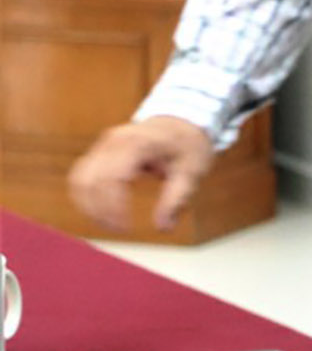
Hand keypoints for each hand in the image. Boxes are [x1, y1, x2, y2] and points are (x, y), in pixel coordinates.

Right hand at [68, 115, 214, 231]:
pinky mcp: (99, 150)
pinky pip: (82, 175)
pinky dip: (86, 195)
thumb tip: (163, 228)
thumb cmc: (188, 146)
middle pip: (91, 180)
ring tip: (109, 224)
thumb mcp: (192, 173)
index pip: (113, 178)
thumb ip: (176, 200)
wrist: (181, 121)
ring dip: (88, 205)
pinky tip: (101, 212)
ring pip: (80, 178)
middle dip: (100, 209)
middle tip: (119, 229)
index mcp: (137, 144)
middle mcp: (114, 140)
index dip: (113, 206)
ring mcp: (103, 144)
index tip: (125, 227)